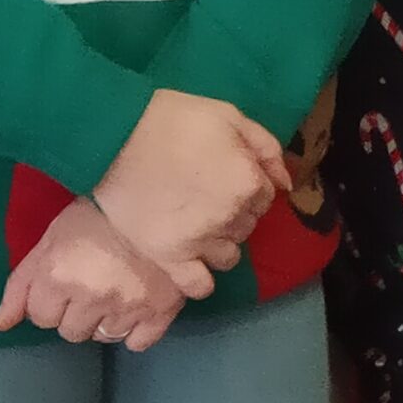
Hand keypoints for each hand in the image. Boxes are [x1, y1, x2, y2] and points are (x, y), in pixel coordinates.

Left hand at [0, 199, 187, 350]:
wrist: (157, 198)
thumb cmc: (97, 215)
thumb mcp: (49, 241)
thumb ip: (19, 285)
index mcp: (58, 278)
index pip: (40, 317)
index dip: (51, 300)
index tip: (66, 281)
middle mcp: (91, 298)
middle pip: (71, 332)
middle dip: (77, 312)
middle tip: (93, 284)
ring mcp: (128, 307)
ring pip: (104, 337)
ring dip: (106, 320)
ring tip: (117, 292)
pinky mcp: (161, 311)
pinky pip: (138, 342)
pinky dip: (135, 329)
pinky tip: (137, 308)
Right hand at [92, 89, 291, 299]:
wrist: (115, 135)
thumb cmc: (174, 120)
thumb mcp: (230, 117)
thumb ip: (266, 150)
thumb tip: (286, 184)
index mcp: (248, 182)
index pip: (265, 197)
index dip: (247, 185)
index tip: (224, 176)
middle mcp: (230, 217)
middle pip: (247, 225)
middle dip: (234, 212)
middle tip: (205, 196)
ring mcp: (200, 241)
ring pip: (228, 256)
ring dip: (219, 243)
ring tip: (196, 225)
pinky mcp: (168, 257)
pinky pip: (198, 286)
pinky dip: (200, 281)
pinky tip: (192, 264)